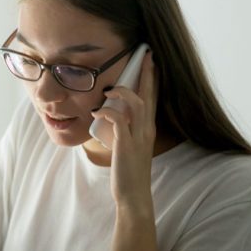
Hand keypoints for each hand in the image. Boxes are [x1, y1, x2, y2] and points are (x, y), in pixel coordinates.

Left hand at [91, 52, 156, 208]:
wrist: (133, 195)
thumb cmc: (128, 171)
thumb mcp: (128, 146)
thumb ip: (124, 130)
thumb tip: (111, 116)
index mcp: (147, 129)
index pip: (153, 98)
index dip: (152, 79)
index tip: (151, 62)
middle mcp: (146, 130)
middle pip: (149, 95)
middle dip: (146, 74)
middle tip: (145, 55)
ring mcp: (138, 137)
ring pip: (137, 104)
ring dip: (122, 92)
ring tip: (109, 90)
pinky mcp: (126, 145)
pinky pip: (118, 121)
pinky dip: (108, 113)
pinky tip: (98, 113)